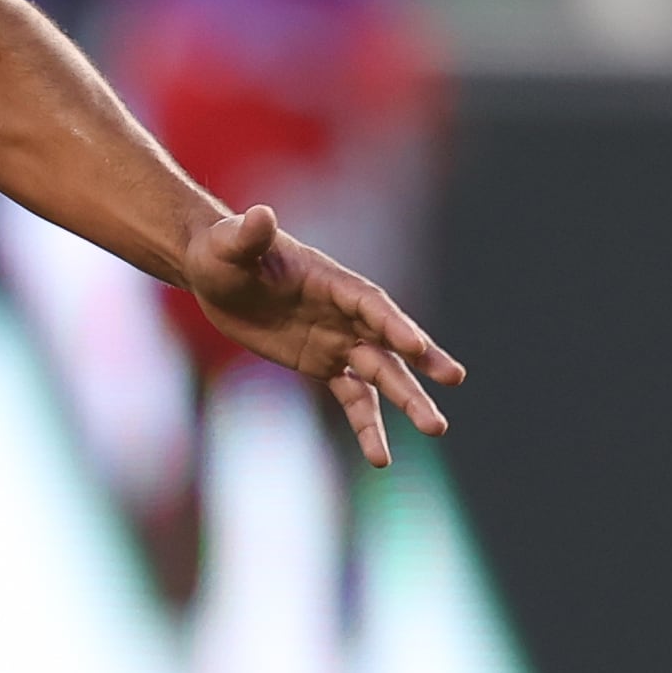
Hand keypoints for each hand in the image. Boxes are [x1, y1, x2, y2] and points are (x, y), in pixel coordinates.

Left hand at [178, 204, 461, 465]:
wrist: (216, 274)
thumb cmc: (224, 251)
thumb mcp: (230, 243)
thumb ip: (249, 234)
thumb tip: (260, 214)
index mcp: (331, 281)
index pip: (370, 304)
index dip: (393, 323)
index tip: (416, 347)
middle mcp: (344, 312)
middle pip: (389, 341)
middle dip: (421, 361)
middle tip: (454, 379)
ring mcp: (338, 340)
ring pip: (381, 374)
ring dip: (407, 400)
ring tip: (436, 429)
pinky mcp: (323, 364)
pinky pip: (353, 398)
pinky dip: (367, 426)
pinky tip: (381, 458)